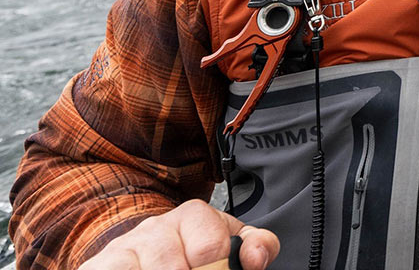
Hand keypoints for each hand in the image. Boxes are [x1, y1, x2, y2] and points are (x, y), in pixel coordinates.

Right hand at [76, 199, 279, 269]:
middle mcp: (156, 227)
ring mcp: (124, 248)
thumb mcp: (228, 244)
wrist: (144, 254)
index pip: (210, 245)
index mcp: (192, 216)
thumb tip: (256, 258)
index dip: (216, 268)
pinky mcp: (98, 266)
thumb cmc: (193, 253)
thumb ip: (253, 246)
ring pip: (144, 269)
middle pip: (173, 265)